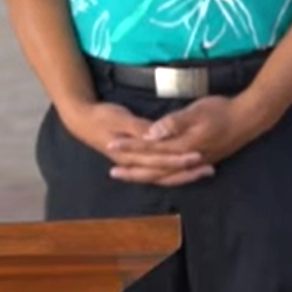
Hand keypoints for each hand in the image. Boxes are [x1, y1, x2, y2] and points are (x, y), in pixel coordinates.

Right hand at [58, 99, 208, 186]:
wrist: (81, 120)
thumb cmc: (100, 116)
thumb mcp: (119, 117)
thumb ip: (138, 128)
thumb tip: (154, 135)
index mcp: (129, 153)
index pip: (159, 160)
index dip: (179, 159)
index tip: (198, 155)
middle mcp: (134, 162)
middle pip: (164, 172)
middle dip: (187, 171)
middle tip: (209, 168)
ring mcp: (135, 163)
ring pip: (163, 175)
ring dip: (183, 174)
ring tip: (205, 170)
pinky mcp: (136, 159)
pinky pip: (158, 171)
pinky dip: (173, 171)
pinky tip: (186, 168)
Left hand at [102, 95, 265, 186]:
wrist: (250, 119)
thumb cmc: (222, 111)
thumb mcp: (196, 112)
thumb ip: (174, 124)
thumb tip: (152, 134)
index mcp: (183, 147)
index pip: (150, 149)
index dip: (129, 147)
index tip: (110, 144)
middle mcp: (187, 160)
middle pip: (155, 170)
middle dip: (133, 171)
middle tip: (112, 172)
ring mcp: (196, 163)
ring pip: (166, 175)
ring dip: (146, 175)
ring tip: (129, 176)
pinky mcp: (201, 161)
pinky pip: (177, 174)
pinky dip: (163, 176)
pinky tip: (157, 175)